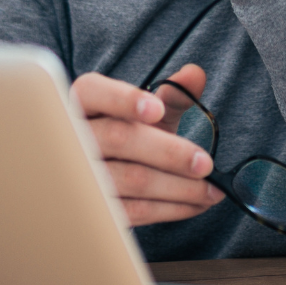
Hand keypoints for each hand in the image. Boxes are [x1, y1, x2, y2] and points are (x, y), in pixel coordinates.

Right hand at [71, 64, 224, 225]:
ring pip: (131, 179)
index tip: (157, 109)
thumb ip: (173, 92)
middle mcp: (75, 136)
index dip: (123, 100)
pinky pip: (134, 210)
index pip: (93, 92)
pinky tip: (195, 204)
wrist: (107, 175)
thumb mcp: (147, 111)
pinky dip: (171, 208)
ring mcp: (80, 175)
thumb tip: (195, 74)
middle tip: (205, 163)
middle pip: (119, 138)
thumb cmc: (128, 134)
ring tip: (210, 190)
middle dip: (169, 152)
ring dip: (179, 188)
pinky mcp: (94, 207)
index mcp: (84, 102)